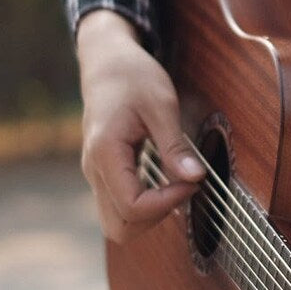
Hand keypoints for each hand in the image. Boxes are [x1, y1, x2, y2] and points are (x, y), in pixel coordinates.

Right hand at [75, 9, 203, 242]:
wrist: (105, 61)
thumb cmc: (132, 76)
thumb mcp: (160, 105)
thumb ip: (175, 146)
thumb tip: (196, 177)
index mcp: (105, 153)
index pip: (133, 206)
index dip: (167, 202)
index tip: (192, 181)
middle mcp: (94, 170)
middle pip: (119, 228)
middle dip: (156, 218)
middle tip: (183, 187)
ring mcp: (95, 174)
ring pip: (117, 223)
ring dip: (150, 215)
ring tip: (176, 185)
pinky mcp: (103, 173)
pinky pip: (118, 207)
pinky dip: (143, 206)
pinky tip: (165, 183)